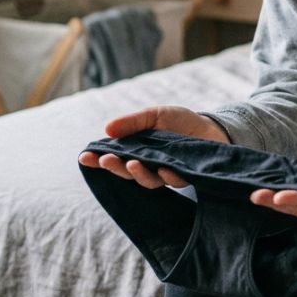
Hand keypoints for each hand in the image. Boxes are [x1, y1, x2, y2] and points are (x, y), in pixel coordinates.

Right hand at [77, 105, 229, 189]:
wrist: (212, 127)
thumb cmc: (181, 121)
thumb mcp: (154, 115)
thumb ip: (132, 122)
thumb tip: (106, 129)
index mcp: (137, 150)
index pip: (114, 157)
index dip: (97, 159)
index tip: (84, 157)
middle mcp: (148, 165)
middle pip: (127, 172)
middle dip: (114, 167)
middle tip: (105, 160)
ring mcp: (165, 173)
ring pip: (148, 180)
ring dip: (138, 174)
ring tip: (132, 163)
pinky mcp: (184, 176)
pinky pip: (173, 180)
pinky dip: (167, 175)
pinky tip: (164, 169)